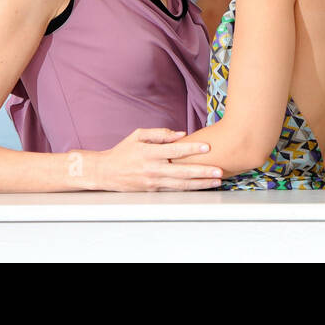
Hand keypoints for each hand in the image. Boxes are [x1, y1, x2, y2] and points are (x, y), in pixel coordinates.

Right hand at [90, 127, 222, 190]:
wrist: (105, 172)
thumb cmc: (123, 151)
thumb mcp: (138, 135)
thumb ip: (160, 134)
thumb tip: (181, 134)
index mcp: (150, 153)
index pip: (175, 151)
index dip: (192, 148)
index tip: (207, 146)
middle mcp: (153, 169)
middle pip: (182, 171)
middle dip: (202, 172)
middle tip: (219, 171)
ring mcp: (154, 182)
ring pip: (181, 184)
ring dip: (200, 183)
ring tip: (216, 181)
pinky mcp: (153, 190)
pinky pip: (175, 190)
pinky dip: (190, 189)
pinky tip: (201, 187)